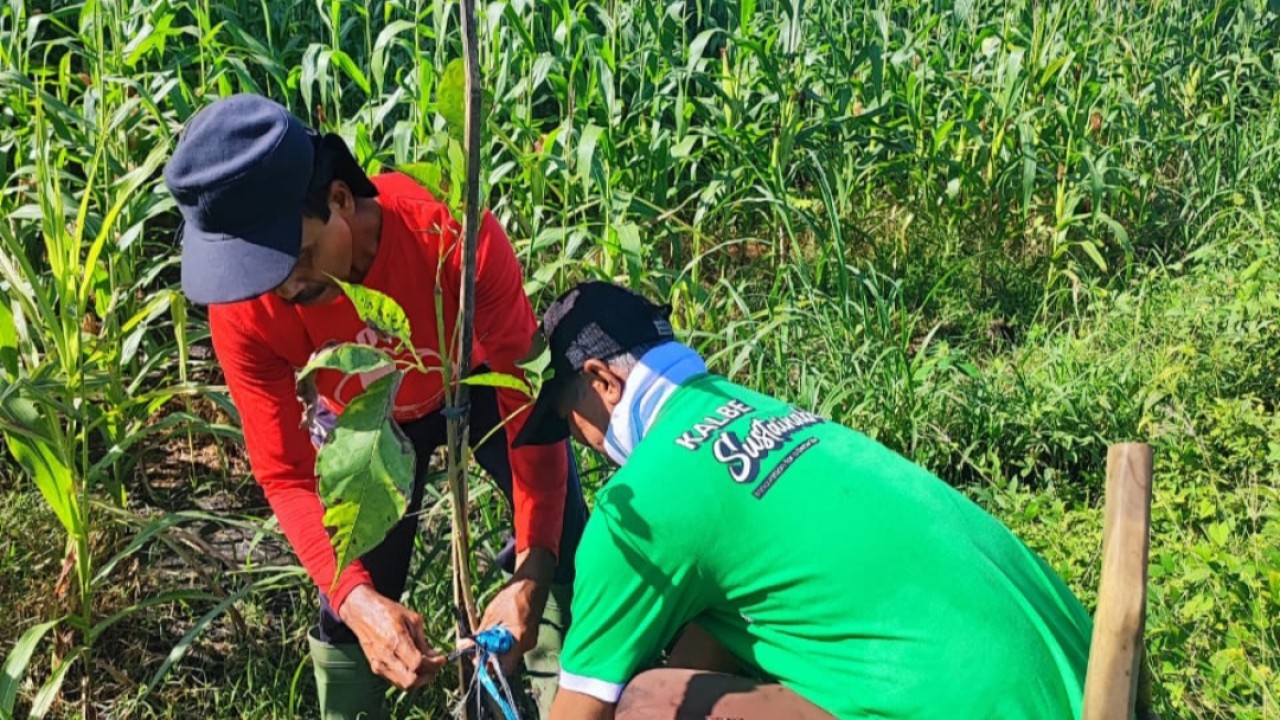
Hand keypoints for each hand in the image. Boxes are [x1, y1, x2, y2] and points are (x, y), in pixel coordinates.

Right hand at [338, 584, 446, 690]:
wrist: (361, 612)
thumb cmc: (387, 611)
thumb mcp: (411, 619)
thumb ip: (423, 640)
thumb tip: (435, 656)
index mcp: (396, 641)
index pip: (418, 664)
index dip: (434, 665)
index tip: (442, 659)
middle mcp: (386, 656)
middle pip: (411, 681)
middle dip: (428, 676)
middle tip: (435, 666)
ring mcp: (379, 664)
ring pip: (404, 685)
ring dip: (419, 679)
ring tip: (426, 667)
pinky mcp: (375, 668)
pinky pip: (396, 680)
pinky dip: (408, 677)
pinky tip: (414, 666)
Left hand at [474, 547, 555, 674]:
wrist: (532, 583)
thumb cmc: (512, 595)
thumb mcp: (492, 614)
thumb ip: (480, 634)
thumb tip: (462, 648)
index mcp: (520, 638)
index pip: (503, 667)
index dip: (487, 666)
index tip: (474, 657)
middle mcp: (527, 644)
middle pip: (505, 663)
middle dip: (488, 658)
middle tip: (475, 647)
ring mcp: (530, 642)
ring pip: (508, 655)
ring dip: (494, 650)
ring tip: (484, 636)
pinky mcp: (528, 638)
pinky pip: (513, 647)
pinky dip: (501, 643)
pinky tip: (495, 632)